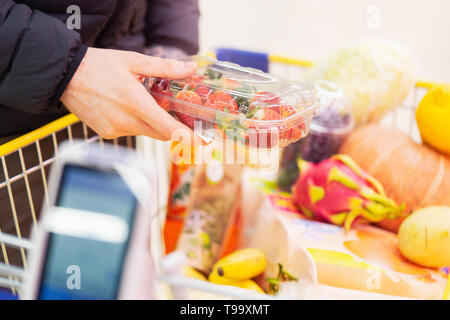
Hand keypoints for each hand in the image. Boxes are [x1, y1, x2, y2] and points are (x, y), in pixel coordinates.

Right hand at [61, 47, 196, 140]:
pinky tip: (129, 108)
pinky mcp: (106, 133)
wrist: (65, 75)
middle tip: (185, 122)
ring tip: (149, 105)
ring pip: (146, 133)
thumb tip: (191, 69)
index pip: (170, 129)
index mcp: (136, 104)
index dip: (189, 138)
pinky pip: (130, 132)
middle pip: (161, 134)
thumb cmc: (99, 65)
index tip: (203, 143)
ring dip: (154, 124)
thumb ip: (166, 68)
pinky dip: (137, 124)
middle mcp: (126, 122)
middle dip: (175, 130)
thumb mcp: (135, 61)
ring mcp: (115, 130)